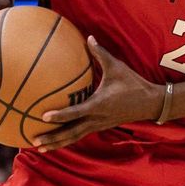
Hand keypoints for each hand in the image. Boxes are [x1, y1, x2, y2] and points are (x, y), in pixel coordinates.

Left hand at [35, 37, 163, 150]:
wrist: (150, 103)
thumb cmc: (133, 84)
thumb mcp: (117, 67)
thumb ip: (100, 54)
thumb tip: (88, 38)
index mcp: (99, 105)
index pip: (76, 112)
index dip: (60, 115)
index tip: (44, 117)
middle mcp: (97, 119)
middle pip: (71, 133)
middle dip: (53, 138)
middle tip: (34, 142)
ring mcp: (98, 125)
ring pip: (75, 137)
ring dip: (57, 143)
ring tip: (40, 148)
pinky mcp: (100, 126)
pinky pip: (80, 134)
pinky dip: (67, 139)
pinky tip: (56, 140)